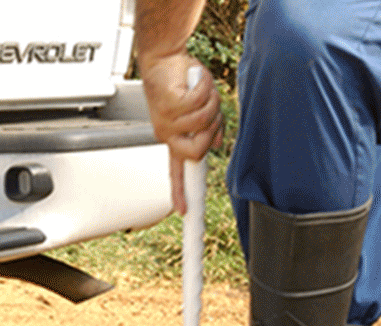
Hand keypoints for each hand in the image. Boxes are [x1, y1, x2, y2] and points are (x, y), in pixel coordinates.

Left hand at [140, 54, 223, 214]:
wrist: (164, 57)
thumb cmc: (182, 82)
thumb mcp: (201, 110)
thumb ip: (210, 131)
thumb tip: (215, 146)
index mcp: (174, 140)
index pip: (177, 173)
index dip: (181, 193)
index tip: (184, 213)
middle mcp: (167, 135)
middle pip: (198, 151)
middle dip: (212, 130)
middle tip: (208, 110)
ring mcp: (166, 121)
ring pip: (202, 124)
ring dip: (210, 103)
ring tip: (198, 90)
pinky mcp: (169, 105)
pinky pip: (198, 104)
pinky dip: (204, 88)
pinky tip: (194, 80)